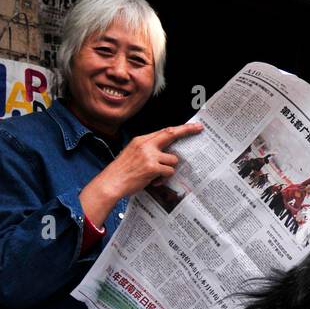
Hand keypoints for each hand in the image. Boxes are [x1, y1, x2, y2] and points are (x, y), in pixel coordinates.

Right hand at [80, 123, 202, 227]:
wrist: (111, 183)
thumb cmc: (121, 171)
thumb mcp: (132, 153)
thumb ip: (148, 149)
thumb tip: (166, 151)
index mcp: (141, 140)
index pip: (164, 131)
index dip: (179, 128)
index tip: (192, 126)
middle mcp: (146, 145)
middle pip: (171, 134)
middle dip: (187, 130)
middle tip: (198, 129)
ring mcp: (149, 156)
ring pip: (173, 159)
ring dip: (169, 168)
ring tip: (157, 175)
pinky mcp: (152, 167)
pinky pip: (169, 171)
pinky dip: (164, 178)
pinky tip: (154, 181)